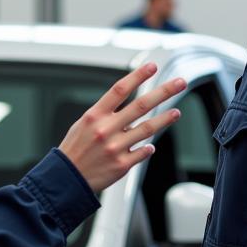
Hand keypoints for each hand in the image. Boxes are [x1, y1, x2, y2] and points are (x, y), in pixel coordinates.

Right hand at [58, 64, 185, 192]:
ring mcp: (115, 147)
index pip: (120, 89)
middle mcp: (106, 129)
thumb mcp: (83, 124)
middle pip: (141, 105)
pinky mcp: (121, 165)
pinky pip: (142, 152)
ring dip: (165, 119)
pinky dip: (148, 148)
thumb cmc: (75, 149)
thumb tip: (129, 104)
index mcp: (95, 115)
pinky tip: (151, 146)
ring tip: (176, 112)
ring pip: (147, 129)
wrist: (65, 179)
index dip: (138, 76)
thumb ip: (105, 113)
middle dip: (163, 92)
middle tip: (180, 83)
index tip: (153, 66)